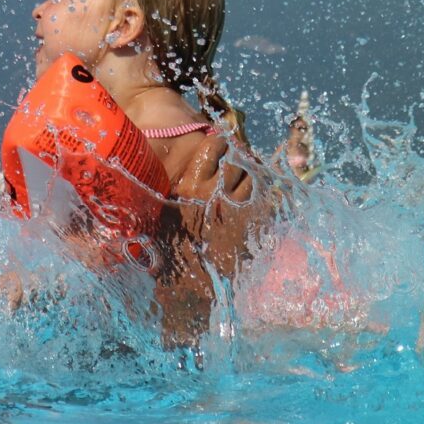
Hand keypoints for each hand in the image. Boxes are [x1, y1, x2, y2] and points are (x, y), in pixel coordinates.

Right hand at [170, 134, 269, 277]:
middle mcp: (215, 192)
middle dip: (235, 162)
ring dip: (246, 180)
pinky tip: (248, 205)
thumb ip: (174, 190)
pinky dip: (256, 199)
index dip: (219, 144)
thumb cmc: (169, 246)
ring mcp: (234, 208)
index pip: (213, 147)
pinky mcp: (250, 224)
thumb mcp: (163, 214)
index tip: (220, 145)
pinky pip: (259, 201)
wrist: (188, 279)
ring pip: (250, 179)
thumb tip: (179, 171)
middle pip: (235, 162)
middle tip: (232, 166)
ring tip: (239, 186)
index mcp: (190, 185)